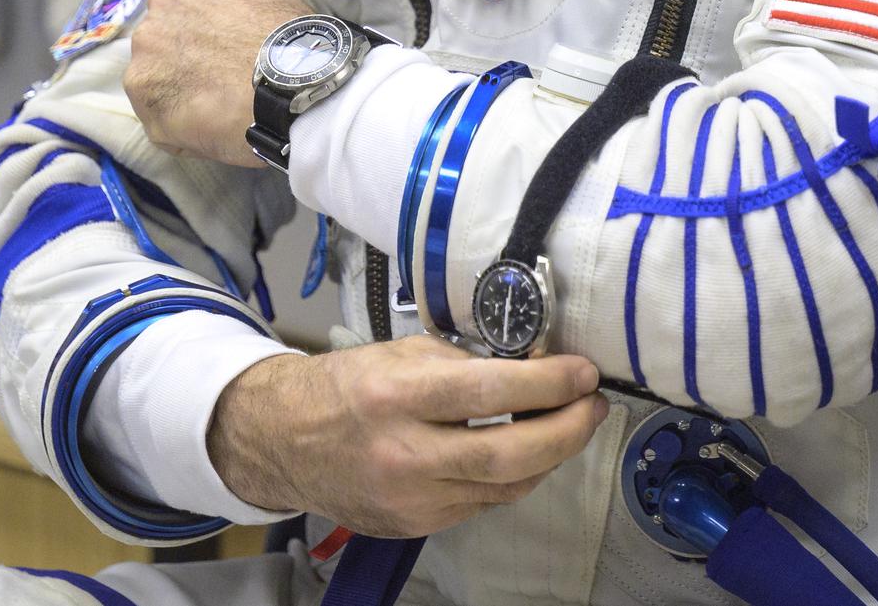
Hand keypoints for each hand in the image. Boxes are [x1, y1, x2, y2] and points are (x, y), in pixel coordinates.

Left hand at [124, 0, 312, 167]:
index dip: (194, 21)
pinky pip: (157, 115)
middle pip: (161, 31)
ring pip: (155, 74)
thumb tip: (231, 28)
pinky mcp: (144, 91)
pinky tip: (215, 129)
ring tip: (221, 109)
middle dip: (183, 55)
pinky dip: (180, 126)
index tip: (209, 42)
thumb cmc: (301, 46)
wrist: (297, 86)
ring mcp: (148, 45)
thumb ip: (236, 4)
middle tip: (220, 79)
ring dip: (180, 90)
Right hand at [208, 335, 609, 537]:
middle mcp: (404, 453)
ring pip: (506, 486)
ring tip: (569, 425)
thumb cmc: (344, 387)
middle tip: (594, 406)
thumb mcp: (401, 353)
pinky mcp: (414, 524)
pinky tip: (525, 452)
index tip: (583, 372)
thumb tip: (531, 368)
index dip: (550, 384)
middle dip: (568, 430)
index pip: (492, 392)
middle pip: (511, 454)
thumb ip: (465, 362)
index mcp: (398, 397)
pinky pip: (483, 503)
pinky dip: (513, 477)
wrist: (283, 441)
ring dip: (550, 456)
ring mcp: (410, 498)